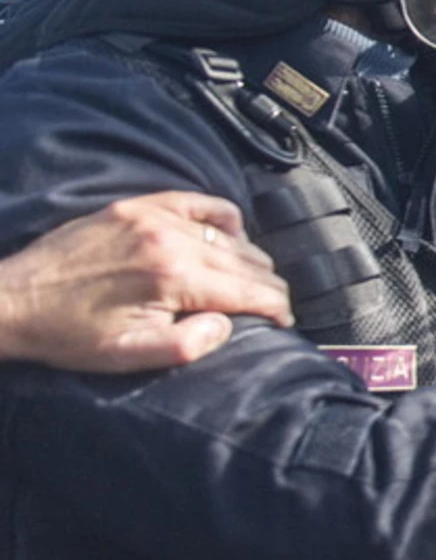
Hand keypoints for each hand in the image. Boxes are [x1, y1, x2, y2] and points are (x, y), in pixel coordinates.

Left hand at [0, 193, 291, 372]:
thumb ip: (188, 345)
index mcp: (174, 277)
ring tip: (252, 280)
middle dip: (268, 286)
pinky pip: (201, 203)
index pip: (250, 290)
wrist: (12, 301)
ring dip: (250, 259)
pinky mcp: (137, 207)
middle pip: (248, 261)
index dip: (277, 308)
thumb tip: (228, 323)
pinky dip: (224, 218)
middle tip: (272, 306)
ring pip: (230, 234)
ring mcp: (155, 217)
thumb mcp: (129, 355)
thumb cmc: (69, 335)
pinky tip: (229, 235)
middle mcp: (171, 240)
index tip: (285, 322)